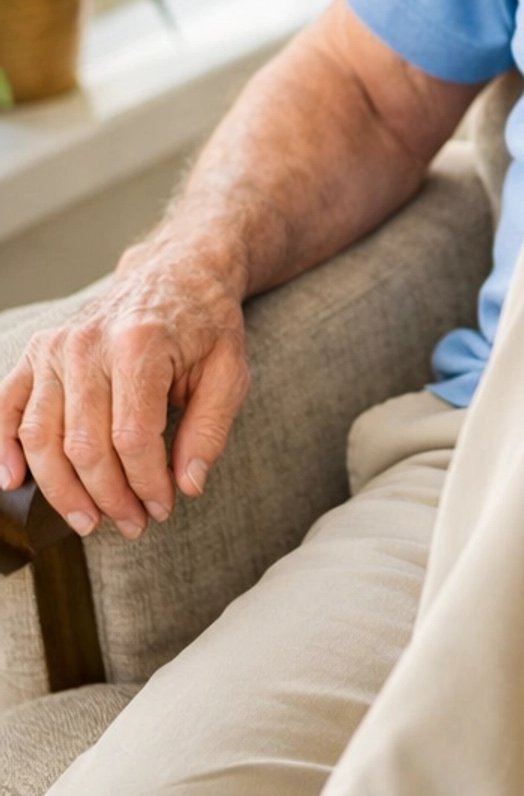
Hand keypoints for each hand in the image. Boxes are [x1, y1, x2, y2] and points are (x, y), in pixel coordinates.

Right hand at [0, 251, 248, 540]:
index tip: (163, 507)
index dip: (146, 484)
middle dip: (109, 496)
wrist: (176, 272)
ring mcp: (56, 347)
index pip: (134, 438)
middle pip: (85, 445)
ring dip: (62, 490)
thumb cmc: (205, 325)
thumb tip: (188, 485)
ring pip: (41, 437)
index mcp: (140, 346)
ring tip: (89, 520)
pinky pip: (5, 406)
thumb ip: (209, 430)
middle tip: (132, 523)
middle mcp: (89, 344)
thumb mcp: (229, 373)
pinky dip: (2, 447)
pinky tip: (13, 481)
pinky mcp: (36, 352)